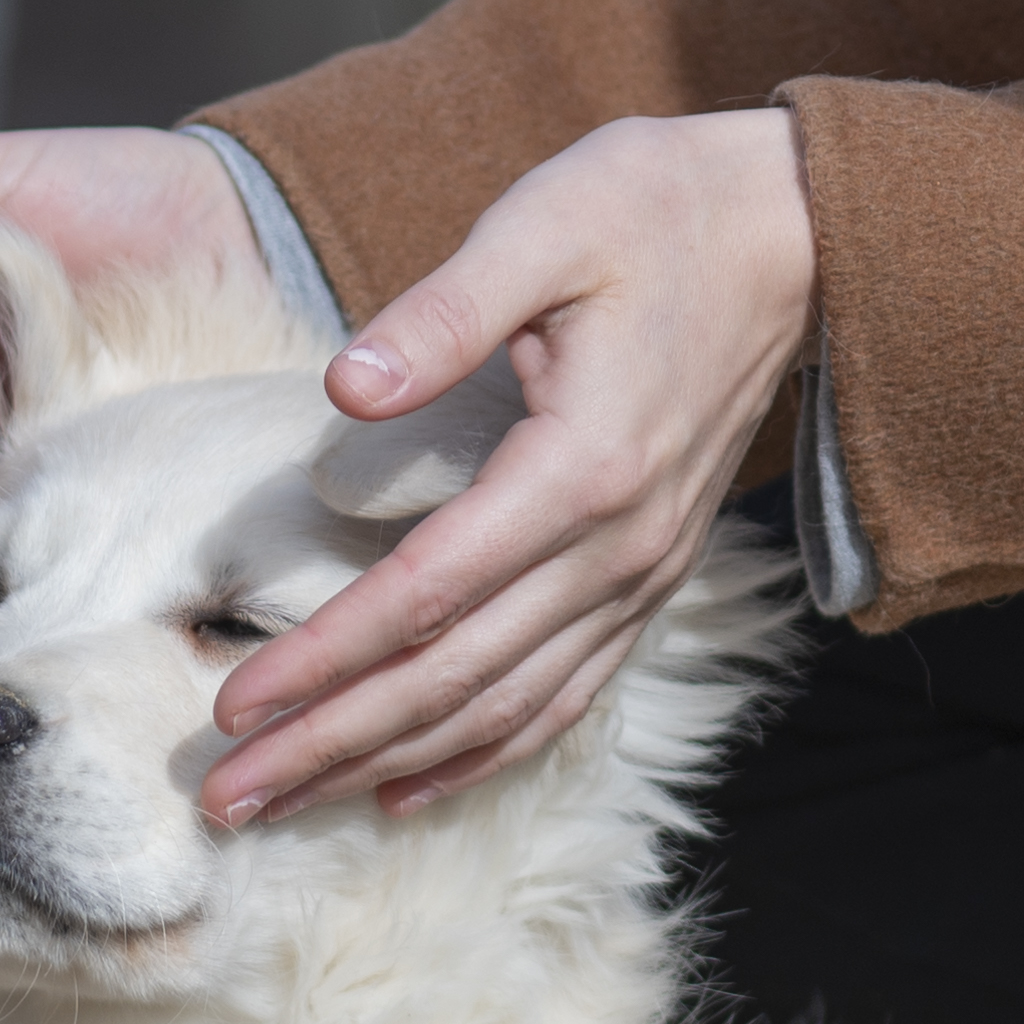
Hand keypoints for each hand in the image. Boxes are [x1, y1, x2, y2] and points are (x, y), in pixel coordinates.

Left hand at [199, 110, 818, 828]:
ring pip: (497, 711)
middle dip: (327, 748)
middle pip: (447, 682)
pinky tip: (401, 792)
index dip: (320, 661)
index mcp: (579, 468)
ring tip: (280, 810)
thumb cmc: (656, 213)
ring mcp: (638, 577)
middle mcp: (615, 548)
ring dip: (382, 769)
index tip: (230, 708)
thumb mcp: (544, 225)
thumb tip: (344, 385)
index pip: (421, 597)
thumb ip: (443, 310)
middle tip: (223, 801)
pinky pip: (560, 701)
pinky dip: (477, 756)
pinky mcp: (647, 583)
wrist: (800, 232)